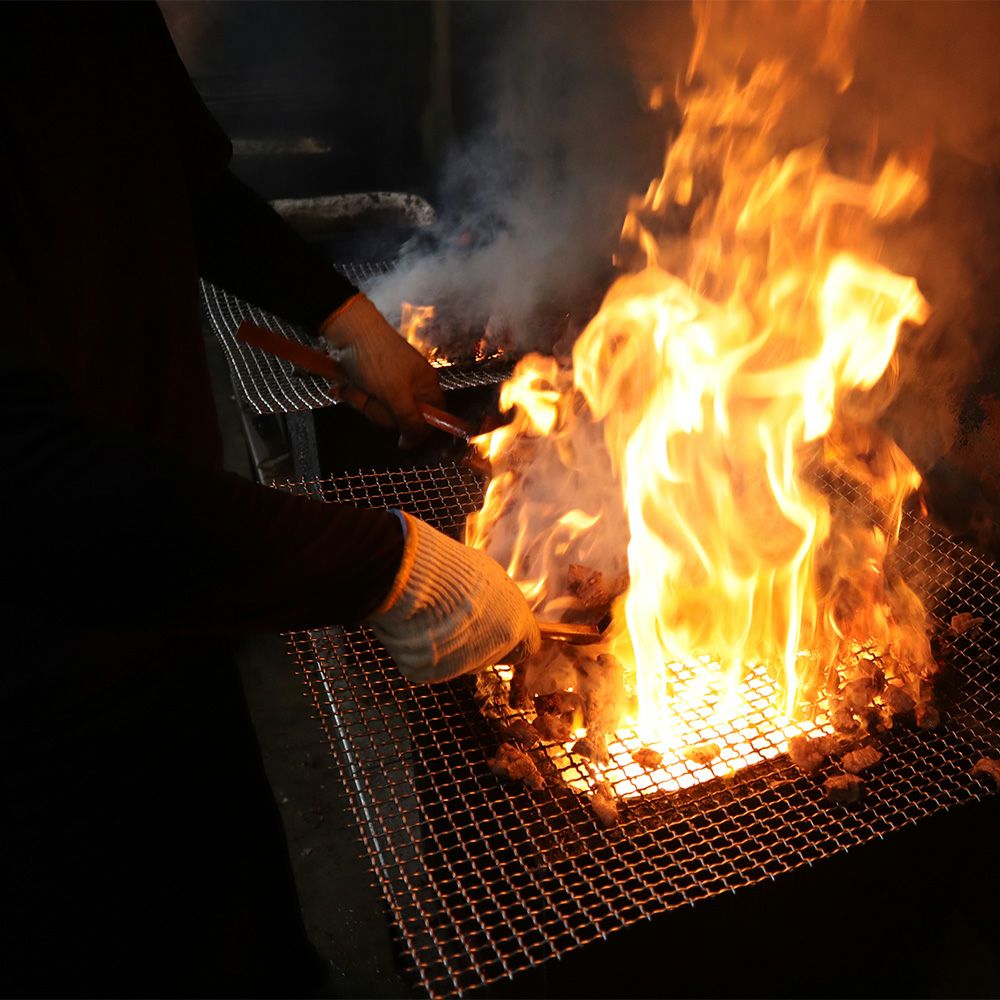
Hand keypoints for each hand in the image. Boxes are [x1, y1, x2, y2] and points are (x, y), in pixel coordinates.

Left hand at [320, 294, 444, 446]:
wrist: (349, 328)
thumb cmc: (377, 359)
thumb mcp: (396, 395)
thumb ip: (410, 421)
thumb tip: (414, 443)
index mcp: (427, 385)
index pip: (434, 417)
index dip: (420, 431)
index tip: (402, 439)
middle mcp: (413, 384)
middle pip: (402, 417)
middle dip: (380, 412)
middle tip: (372, 399)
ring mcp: (392, 381)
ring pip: (380, 409)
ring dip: (364, 402)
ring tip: (356, 387)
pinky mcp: (374, 378)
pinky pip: (367, 397)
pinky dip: (355, 393)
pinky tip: (347, 385)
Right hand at [368, 512, 540, 682]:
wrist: (414, 579)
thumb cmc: (452, 569)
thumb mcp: (489, 575)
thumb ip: (499, 599)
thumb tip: (495, 602)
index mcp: (514, 626)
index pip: (528, 645)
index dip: (513, 637)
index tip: (500, 628)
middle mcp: (492, 652)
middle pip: (492, 655)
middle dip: (478, 641)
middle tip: (459, 618)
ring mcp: (459, 666)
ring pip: (459, 662)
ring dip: (452, 646)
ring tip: (434, 616)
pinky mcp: (428, 672)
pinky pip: (428, 663)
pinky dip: (423, 650)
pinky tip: (416, 626)